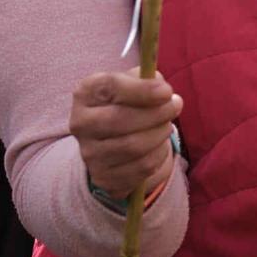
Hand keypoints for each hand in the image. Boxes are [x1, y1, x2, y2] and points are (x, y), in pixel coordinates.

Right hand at [70, 70, 181, 200]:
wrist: (106, 143)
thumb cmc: (122, 105)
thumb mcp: (128, 85)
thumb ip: (144, 80)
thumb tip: (161, 88)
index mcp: (84, 94)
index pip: (110, 87)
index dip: (141, 89)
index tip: (166, 91)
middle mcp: (80, 123)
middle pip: (121, 119)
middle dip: (156, 113)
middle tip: (175, 105)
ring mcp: (90, 153)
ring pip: (134, 146)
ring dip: (159, 134)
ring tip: (166, 125)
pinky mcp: (104, 176)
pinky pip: (141, 168)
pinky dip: (158, 155)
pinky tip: (159, 145)